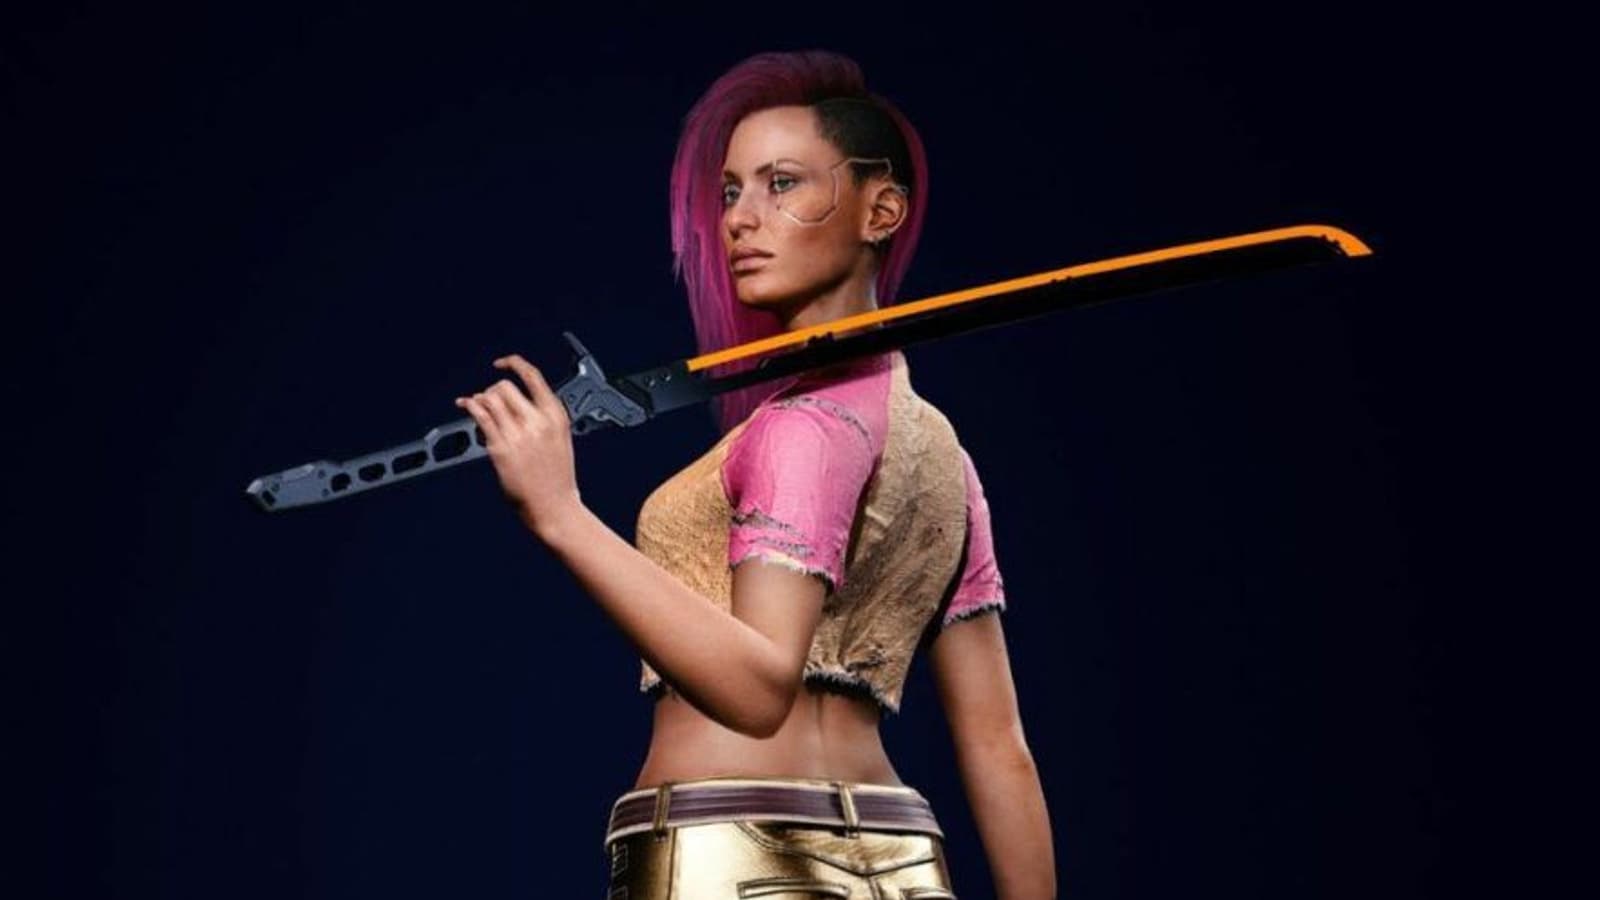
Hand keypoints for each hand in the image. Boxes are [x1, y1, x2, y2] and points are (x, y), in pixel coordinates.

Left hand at [454, 354, 581, 536]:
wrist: (556, 507)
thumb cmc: (557, 478)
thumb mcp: (559, 438)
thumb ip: (542, 417)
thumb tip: (512, 401)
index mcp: (555, 415)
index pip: (532, 376)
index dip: (513, 363)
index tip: (502, 364)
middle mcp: (538, 421)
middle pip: (504, 387)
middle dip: (493, 391)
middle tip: (489, 401)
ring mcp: (518, 434)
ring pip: (489, 399)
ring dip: (480, 400)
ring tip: (477, 407)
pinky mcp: (501, 449)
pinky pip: (480, 417)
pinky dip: (470, 407)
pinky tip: (466, 407)